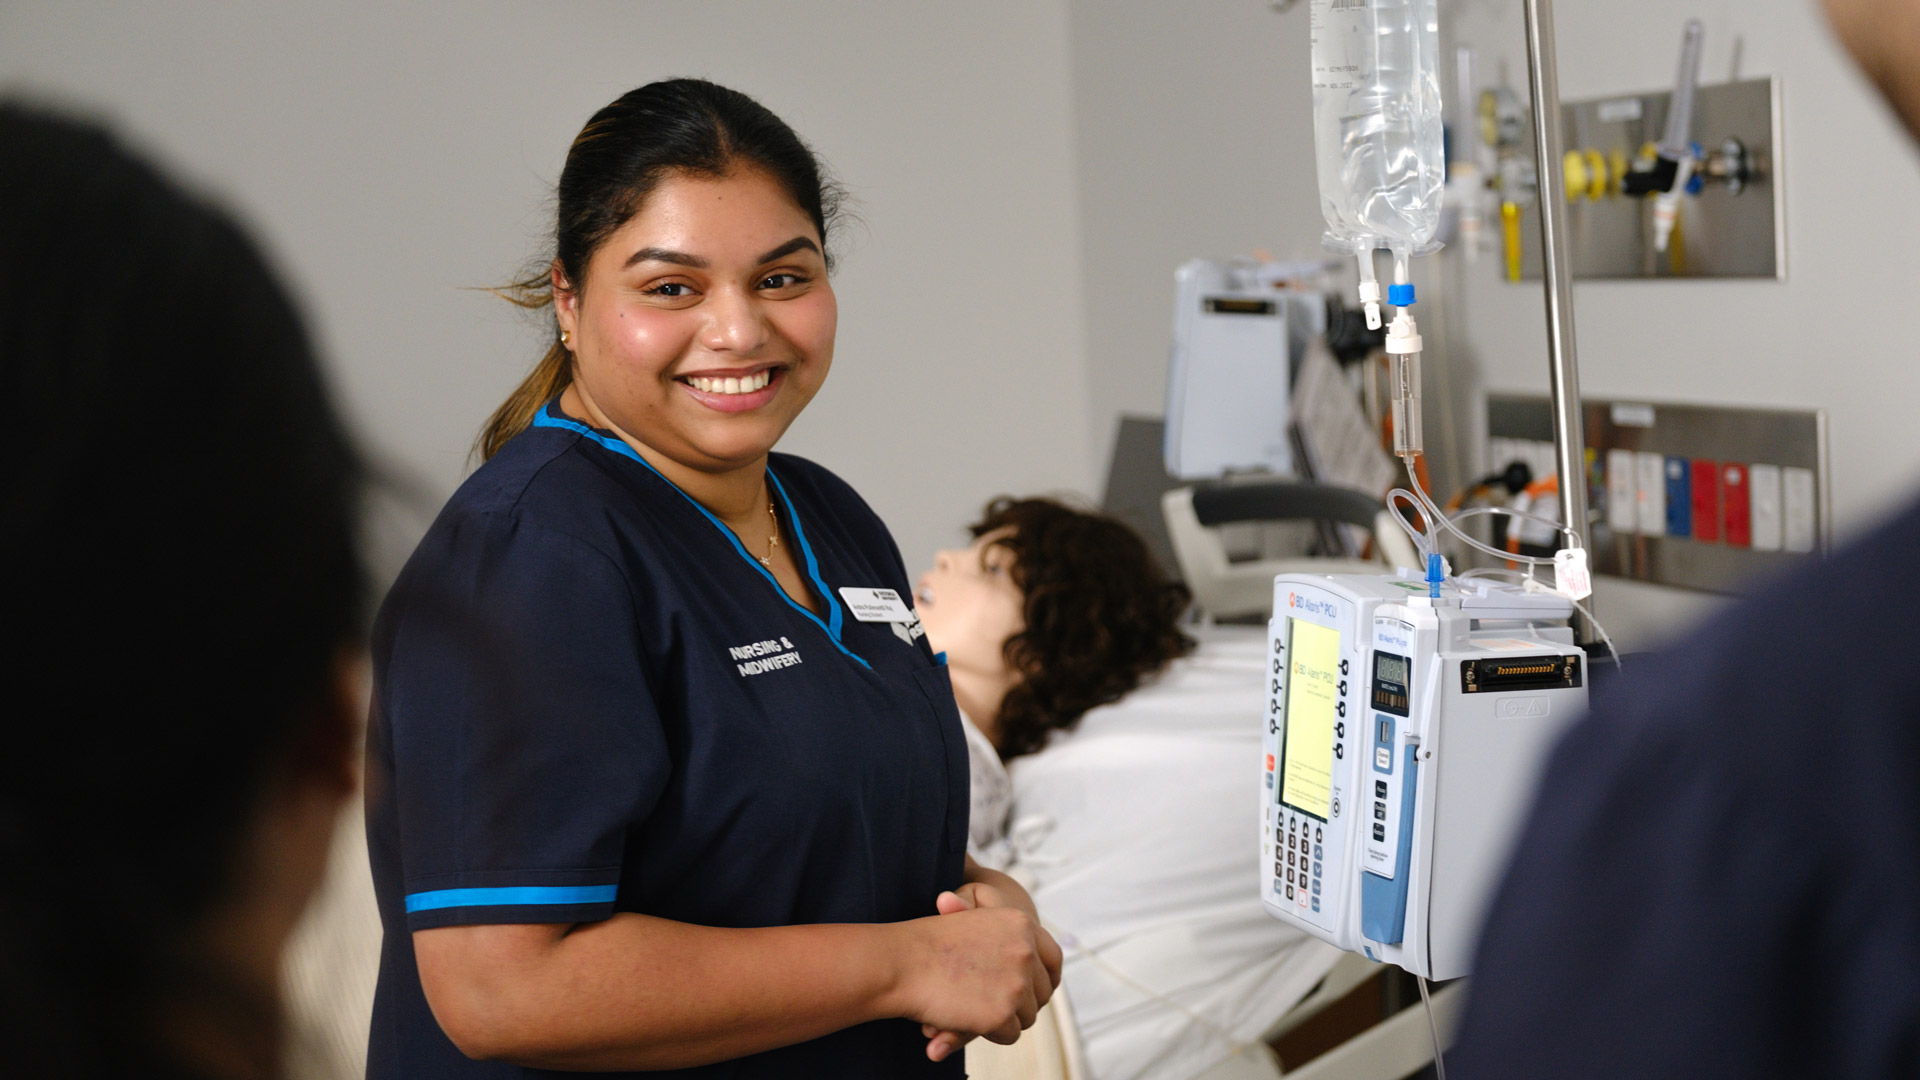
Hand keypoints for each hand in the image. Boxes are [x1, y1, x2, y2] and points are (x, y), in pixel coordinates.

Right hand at [912, 888, 1062, 1061]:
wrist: (900, 962)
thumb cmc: (928, 944)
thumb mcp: (973, 924)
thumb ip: (1005, 942)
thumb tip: (1028, 963)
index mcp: (1021, 923)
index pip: (1054, 959)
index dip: (1045, 977)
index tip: (1032, 988)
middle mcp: (1026, 951)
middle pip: (1043, 992)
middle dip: (1022, 1002)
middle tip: (992, 1002)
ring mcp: (1017, 983)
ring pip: (1027, 1016)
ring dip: (1005, 1018)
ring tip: (974, 1008)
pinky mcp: (1003, 1013)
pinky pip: (1010, 1034)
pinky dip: (992, 1033)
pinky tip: (967, 1019)